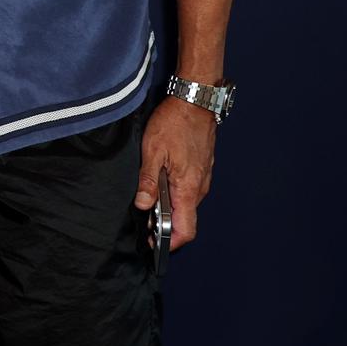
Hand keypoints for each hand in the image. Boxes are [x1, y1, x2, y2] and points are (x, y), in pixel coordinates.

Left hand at [135, 99, 217, 251]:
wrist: (196, 101)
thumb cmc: (174, 123)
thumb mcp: (152, 151)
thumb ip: (148, 180)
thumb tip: (143, 205)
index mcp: (188, 188)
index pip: (185, 229)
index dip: (169, 242)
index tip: (153, 244)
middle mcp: (200, 188)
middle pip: (186, 220)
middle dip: (165, 226)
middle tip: (143, 222)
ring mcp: (203, 179)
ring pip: (187, 205)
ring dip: (170, 210)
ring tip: (148, 202)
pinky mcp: (201, 169)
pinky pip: (189, 191)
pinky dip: (175, 196)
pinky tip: (159, 185)